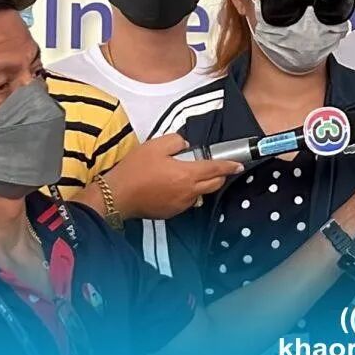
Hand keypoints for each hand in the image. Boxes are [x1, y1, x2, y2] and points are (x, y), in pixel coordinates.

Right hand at [104, 134, 242, 219]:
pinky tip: (174, 186)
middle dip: (219, 175)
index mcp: (187, 174)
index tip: (238, 165)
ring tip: (188, 175)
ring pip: (201, 194)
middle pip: (214, 184)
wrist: (116, 196)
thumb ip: (176, 141)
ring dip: (201, 185)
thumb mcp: (155, 146)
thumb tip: (185, 145)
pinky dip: (188, 193)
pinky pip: (187, 202)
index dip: (229, 166)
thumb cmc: (134, 170)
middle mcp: (189, 192)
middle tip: (213, 166)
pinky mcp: (171, 212)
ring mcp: (181, 204)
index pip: (216, 169)